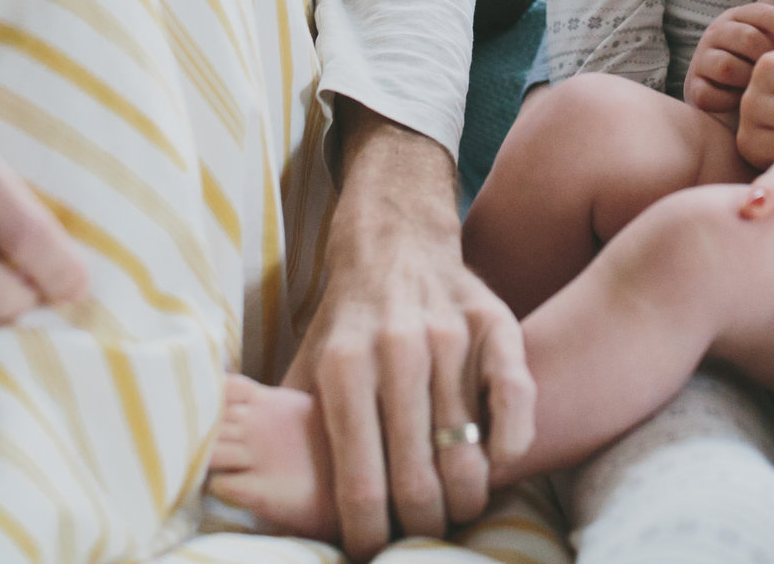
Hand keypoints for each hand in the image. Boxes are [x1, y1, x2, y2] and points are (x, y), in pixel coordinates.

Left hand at [284, 107, 534, 556]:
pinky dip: (510, 443)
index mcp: (343, 366)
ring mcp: (450, 335)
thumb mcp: (309, 363)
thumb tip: (259, 491)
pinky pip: (514, 398)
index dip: (366, 531)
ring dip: (464, 496)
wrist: (395, 240)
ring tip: (456, 510)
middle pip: (415, 475)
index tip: (370, 550)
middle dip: (419, 525)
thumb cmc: (350, 321)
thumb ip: (291, 424)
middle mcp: (396, 349)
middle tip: (419, 536)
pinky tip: (496, 464)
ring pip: (465, 448)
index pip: (358, 479)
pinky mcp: (493, 324)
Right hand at [683, 0, 773, 116]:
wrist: (733, 112)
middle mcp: (717, 32)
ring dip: (748, 83)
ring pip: (728, 67)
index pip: (766, 14)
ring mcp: (701, 58)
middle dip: (769, 63)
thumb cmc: (765, 77)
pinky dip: (728, 102)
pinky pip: (710, 92)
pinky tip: (739, 105)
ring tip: (759, 92)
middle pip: (748, 39)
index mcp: (740, 16)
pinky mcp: (693, 87)